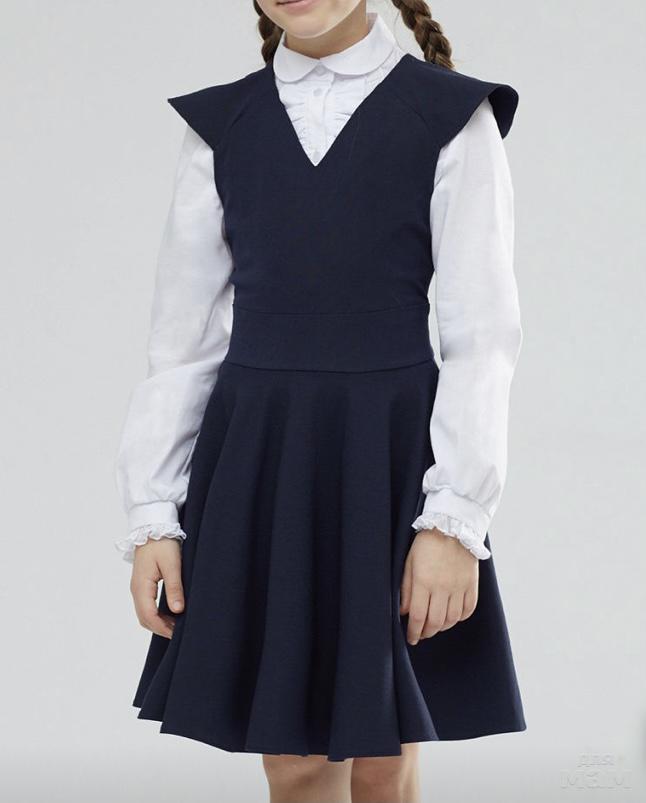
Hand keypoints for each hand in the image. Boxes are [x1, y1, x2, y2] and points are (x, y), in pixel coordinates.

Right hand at [130, 538, 184, 638]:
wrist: (152, 528)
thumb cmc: (162, 543)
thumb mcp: (172, 564)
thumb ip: (174, 587)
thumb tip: (177, 610)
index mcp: (141, 586)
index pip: (149, 616)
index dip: (163, 628)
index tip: (178, 634)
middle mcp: (136, 589)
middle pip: (144, 618)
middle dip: (160, 628)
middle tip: (179, 633)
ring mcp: (138, 587)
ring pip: (144, 613)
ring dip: (158, 622)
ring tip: (177, 626)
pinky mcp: (142, 584)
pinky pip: (146, 605)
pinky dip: (156, 614)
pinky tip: (170, 614)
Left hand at [400, 528, 477, 644]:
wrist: (452, 526)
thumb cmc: (427, 543)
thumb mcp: (409, 562)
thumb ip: (406, 588)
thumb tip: (404, 611)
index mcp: (424, 581)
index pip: (418, 616)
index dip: (413, 631)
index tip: (411, 638)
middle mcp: (443, 587)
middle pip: (435, 622)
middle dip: (426, 632)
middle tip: (421, 634)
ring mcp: (459, 587)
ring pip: (452, 619)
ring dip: (442, 627)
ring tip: (435, 626)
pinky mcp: (471, 584)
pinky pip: (468, 609)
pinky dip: (460, 618)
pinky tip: (452, 616)